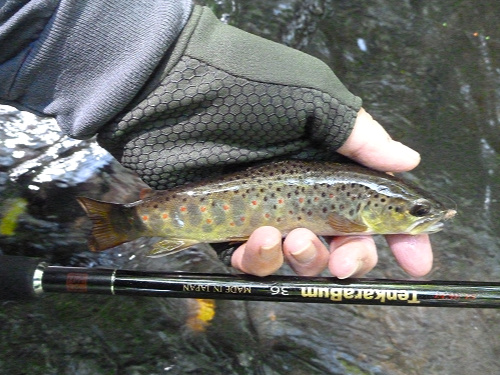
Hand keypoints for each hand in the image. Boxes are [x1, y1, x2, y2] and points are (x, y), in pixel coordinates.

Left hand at [231, 108, 432, 277]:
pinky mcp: (233, 226)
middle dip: (352, 258)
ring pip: (301, 257)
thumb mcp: (313, 101)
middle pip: (343, 240)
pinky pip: (254, 260)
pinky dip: (261, 259)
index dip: (400, 233)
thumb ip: (361, 136)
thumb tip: (409, 160)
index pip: (375, 203)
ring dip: (306, 258)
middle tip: (344, 261)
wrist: (173, 96)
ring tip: (293, 239)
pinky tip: (259, 238)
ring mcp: (268, 210)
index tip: (416, 259)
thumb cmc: (247, 90)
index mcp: (330, 161)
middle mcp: (304, 189)